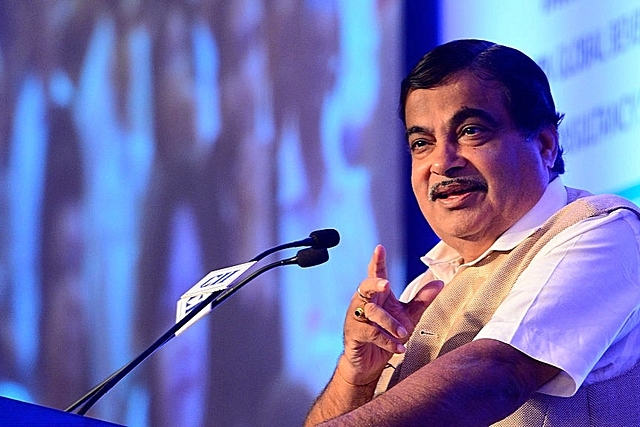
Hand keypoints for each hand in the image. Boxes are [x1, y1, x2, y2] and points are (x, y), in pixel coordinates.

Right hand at [338, 245, 442, 385]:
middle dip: (375, 283)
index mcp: (378, 295)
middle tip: (386, 284)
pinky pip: (371, 333)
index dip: (377, 261)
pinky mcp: (354, 334)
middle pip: (365, 286)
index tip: (380, 248)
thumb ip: (421, 300)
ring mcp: (357, 318)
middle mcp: (364, 303)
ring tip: (403, 333)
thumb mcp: (407, 316)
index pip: (376, 274)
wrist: (370, 363)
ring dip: (390, 323)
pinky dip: (387, 341)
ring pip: (372, 312)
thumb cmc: (386, 334)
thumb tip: (439, 283)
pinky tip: (398, 348)